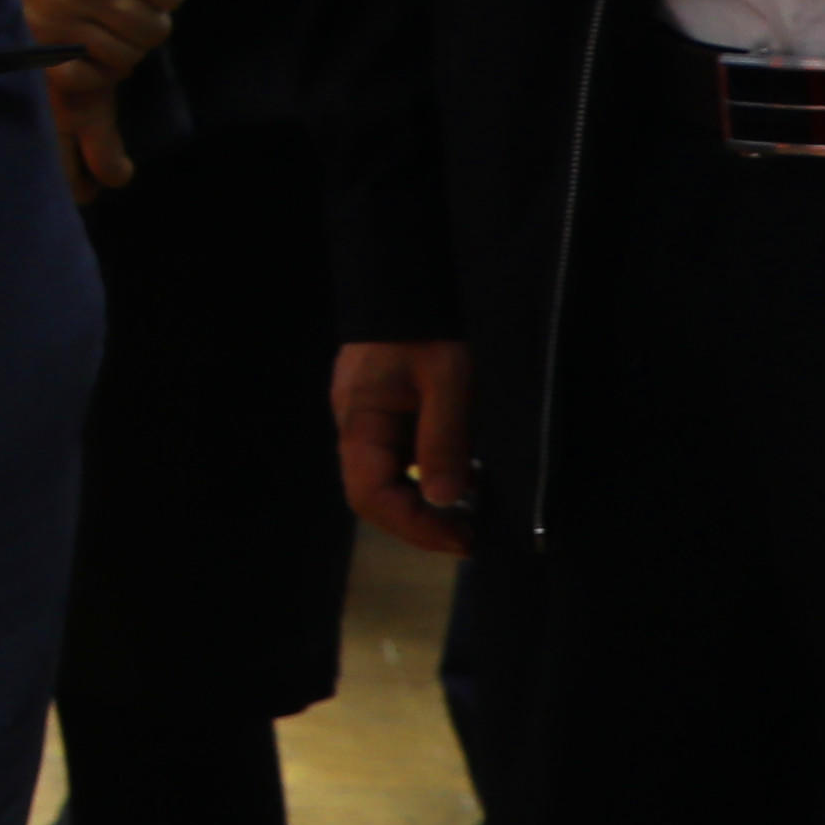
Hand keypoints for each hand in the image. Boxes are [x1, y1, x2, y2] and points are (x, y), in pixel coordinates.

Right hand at [6, 0, 181, 201]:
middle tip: (135, 2)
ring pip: (124, 56)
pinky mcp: (34, 36)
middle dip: (152, 16)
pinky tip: (90, 46)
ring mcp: (60, 17)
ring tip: (111, 23)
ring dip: (126, 43)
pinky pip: (82, 76)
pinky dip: (93, 69)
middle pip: (153, 29)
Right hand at [334, 337, 478, 556]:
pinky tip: (461, 478)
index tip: (461, 539)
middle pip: (373, 497)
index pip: (371, 496)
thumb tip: (446, 500)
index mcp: (361, 424)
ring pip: (385, 481)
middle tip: (467, 537)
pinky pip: (396, 461)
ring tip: (469, 515)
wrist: (404, 285)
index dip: (413, 527)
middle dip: (419, 524)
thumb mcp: (447, 382)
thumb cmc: (426, 329)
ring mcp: (366, 423)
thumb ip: (444, 440)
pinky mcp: (382, 415)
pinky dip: (425, 479)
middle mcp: (355, 430)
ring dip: (422, 505)